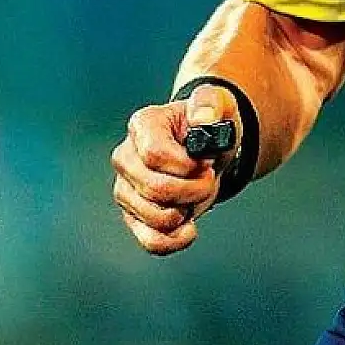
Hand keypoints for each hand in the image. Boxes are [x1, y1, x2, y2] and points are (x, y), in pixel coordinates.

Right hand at [110, 84, 238, 255]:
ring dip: (188, 211)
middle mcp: (126, 158)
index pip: (155, 154)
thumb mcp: (218, 104)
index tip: (205, 161)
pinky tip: (190, 228)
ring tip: (197, 193)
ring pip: (155, 217)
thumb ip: (210, 104)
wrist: (208, 150)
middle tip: (209, 178)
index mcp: (143, 126)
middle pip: (156, 188)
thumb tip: (203, 118)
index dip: (186, 165)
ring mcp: (126, 189)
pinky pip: (150, 240)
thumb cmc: (210, 125)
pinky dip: (175, 240)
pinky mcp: (134, 216)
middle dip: (194, 189)